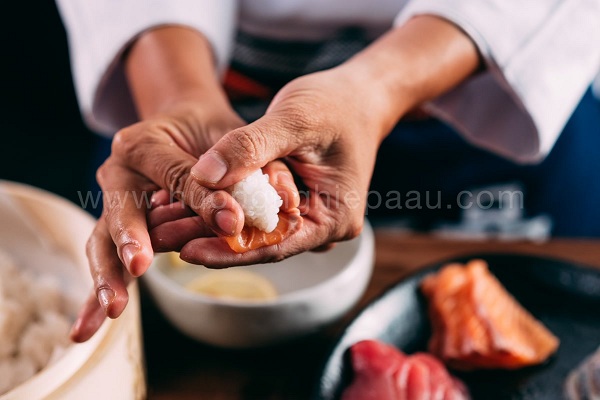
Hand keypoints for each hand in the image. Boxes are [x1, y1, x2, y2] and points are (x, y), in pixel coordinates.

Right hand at [70, 103, 246, 341]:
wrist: (183, 125)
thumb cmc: (210, 129)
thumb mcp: (230, 135)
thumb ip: (248, 162)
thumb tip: (271, 202)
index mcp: (144, 143)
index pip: (178, 177)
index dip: (205, 200)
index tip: (232, 222)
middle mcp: (119, 171)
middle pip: (121, 210)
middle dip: (131, 239)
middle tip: (139, 265)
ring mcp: (113, 200)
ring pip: (103, 239)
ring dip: (108, 275)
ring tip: (111, 308)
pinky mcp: (118, 223)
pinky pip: (107, 257)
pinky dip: (101, 289)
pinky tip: (88, 327)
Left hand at [149, 68, 387, 266]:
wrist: (359, 94)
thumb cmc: (336, 103)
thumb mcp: (294, 119)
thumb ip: (250, 147)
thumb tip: (203, 177)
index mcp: (335, 218)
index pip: (276, 246)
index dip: (230, 249)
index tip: (188, 250)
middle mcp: (324, 227)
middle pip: (262, 245)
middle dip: (214, 241)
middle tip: (165, 239)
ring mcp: (311, 218)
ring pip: (256, 231)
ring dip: (215, 227)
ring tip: (168, 227)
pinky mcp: (296, 205)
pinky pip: (258, 214)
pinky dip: (227, 209)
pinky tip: (190, 206)